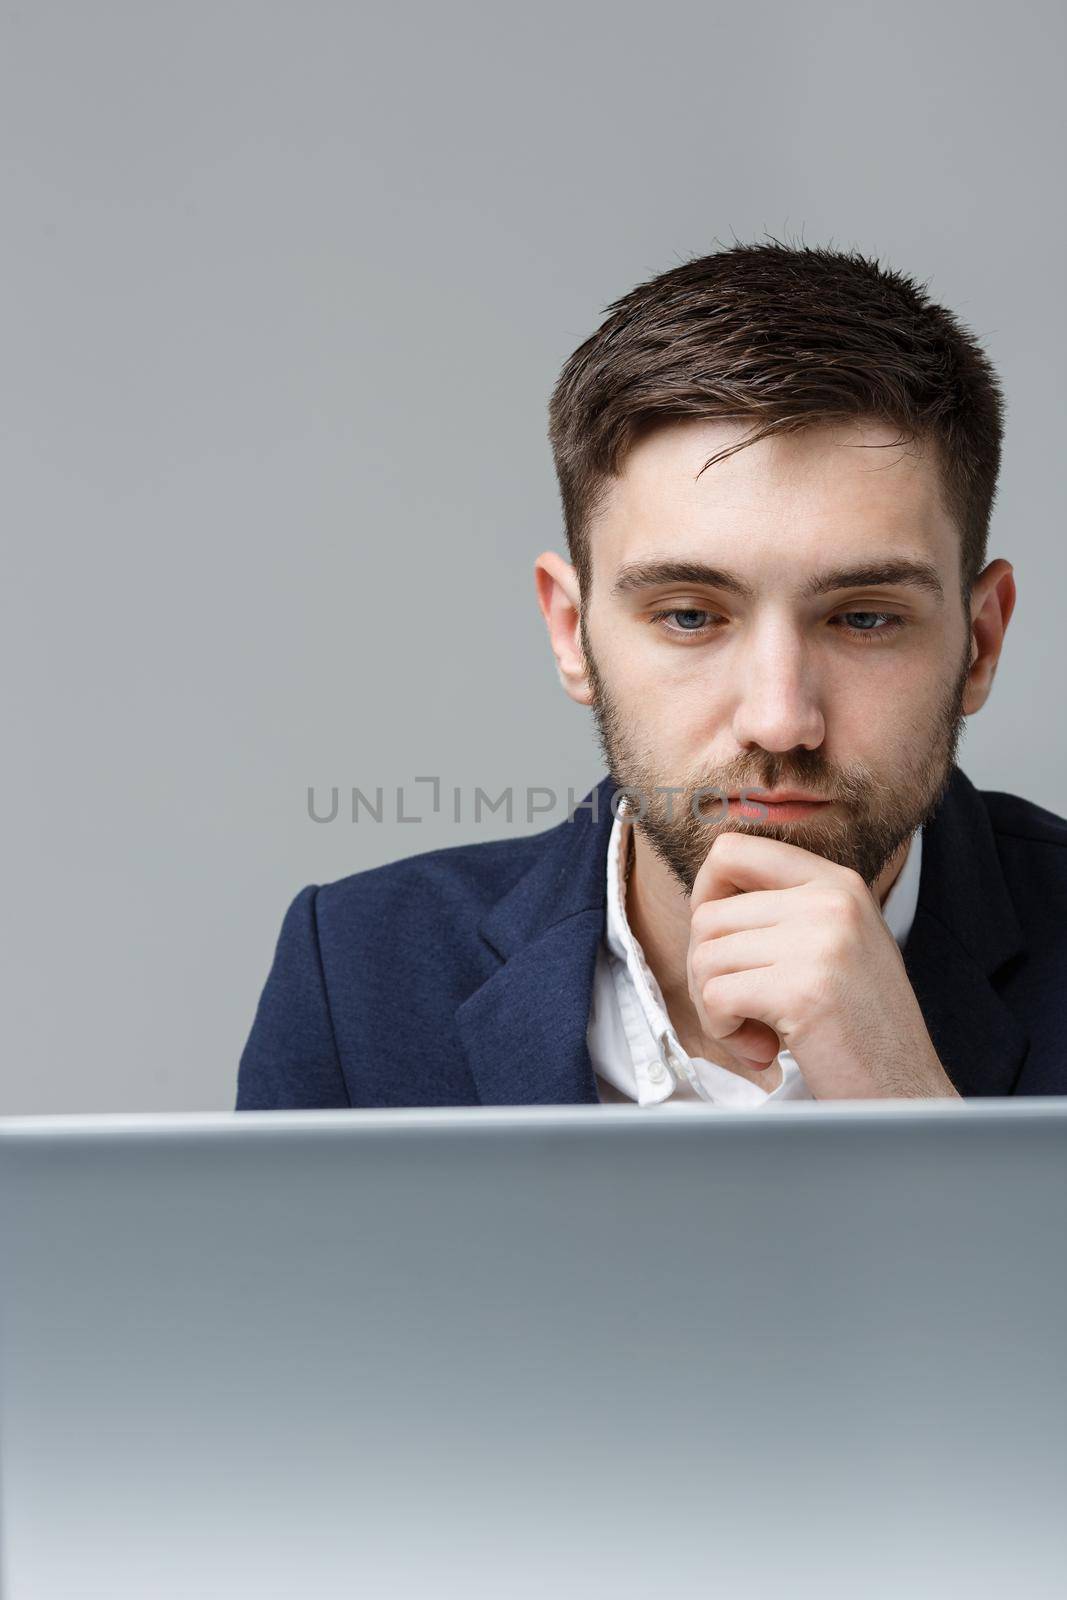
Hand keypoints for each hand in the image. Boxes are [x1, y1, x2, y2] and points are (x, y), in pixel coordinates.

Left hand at [687, 832, 959, 1099]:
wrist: (906, 1093)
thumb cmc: (860, 1029)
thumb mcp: (835, 946)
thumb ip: (784, 914)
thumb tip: (703, 901)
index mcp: (837, 883)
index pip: (732, 851)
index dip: (704, 894)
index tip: (718, 942)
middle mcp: (831, 901)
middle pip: (708, 915)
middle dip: (705, 971)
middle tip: (740, 1010)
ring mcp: (820, 942)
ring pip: (705, 956)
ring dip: (715, 1007)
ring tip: (757, 1032)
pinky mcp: (802, 989)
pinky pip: (716, 995)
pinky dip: (724, 1031)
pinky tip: (761, 1049)